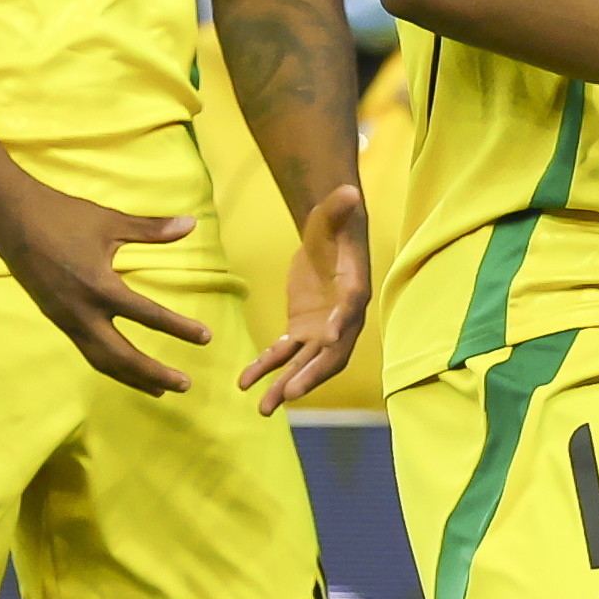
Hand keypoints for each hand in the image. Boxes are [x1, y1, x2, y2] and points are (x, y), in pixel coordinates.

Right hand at [0, 181, 211, 394]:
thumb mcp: (110, 221)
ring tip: (159, 390)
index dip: (180, 328)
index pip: (148, 315)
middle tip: (184, 385)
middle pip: (122, 356)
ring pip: (101, 361)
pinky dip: (109, 364)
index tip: (206, 338)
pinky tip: (125, 370)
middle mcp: (80, 311)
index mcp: (99, 287)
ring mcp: (65, 319)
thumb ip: (152, 229)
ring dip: (131, 378)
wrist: (9, 218)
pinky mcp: (56, 318)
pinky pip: (86, 350)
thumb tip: (192, 224)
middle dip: (154, 374)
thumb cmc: (62, 216)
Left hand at [241, 182, 371, 413]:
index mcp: (353, 291)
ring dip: (285, 385)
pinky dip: (265, 368)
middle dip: (310, 375)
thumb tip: (350, 190)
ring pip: (305, 364)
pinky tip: (245, 383)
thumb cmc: (334, 227)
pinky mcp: (302, 332)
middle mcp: (341, 319)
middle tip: (289, 394)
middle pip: (330, 353)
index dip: (339, 326)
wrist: (326, 241)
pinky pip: (283, 355)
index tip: (325, 338)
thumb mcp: (332, 214)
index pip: (349, 312)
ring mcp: (322, 330)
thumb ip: (339, 206)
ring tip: (262, 408)